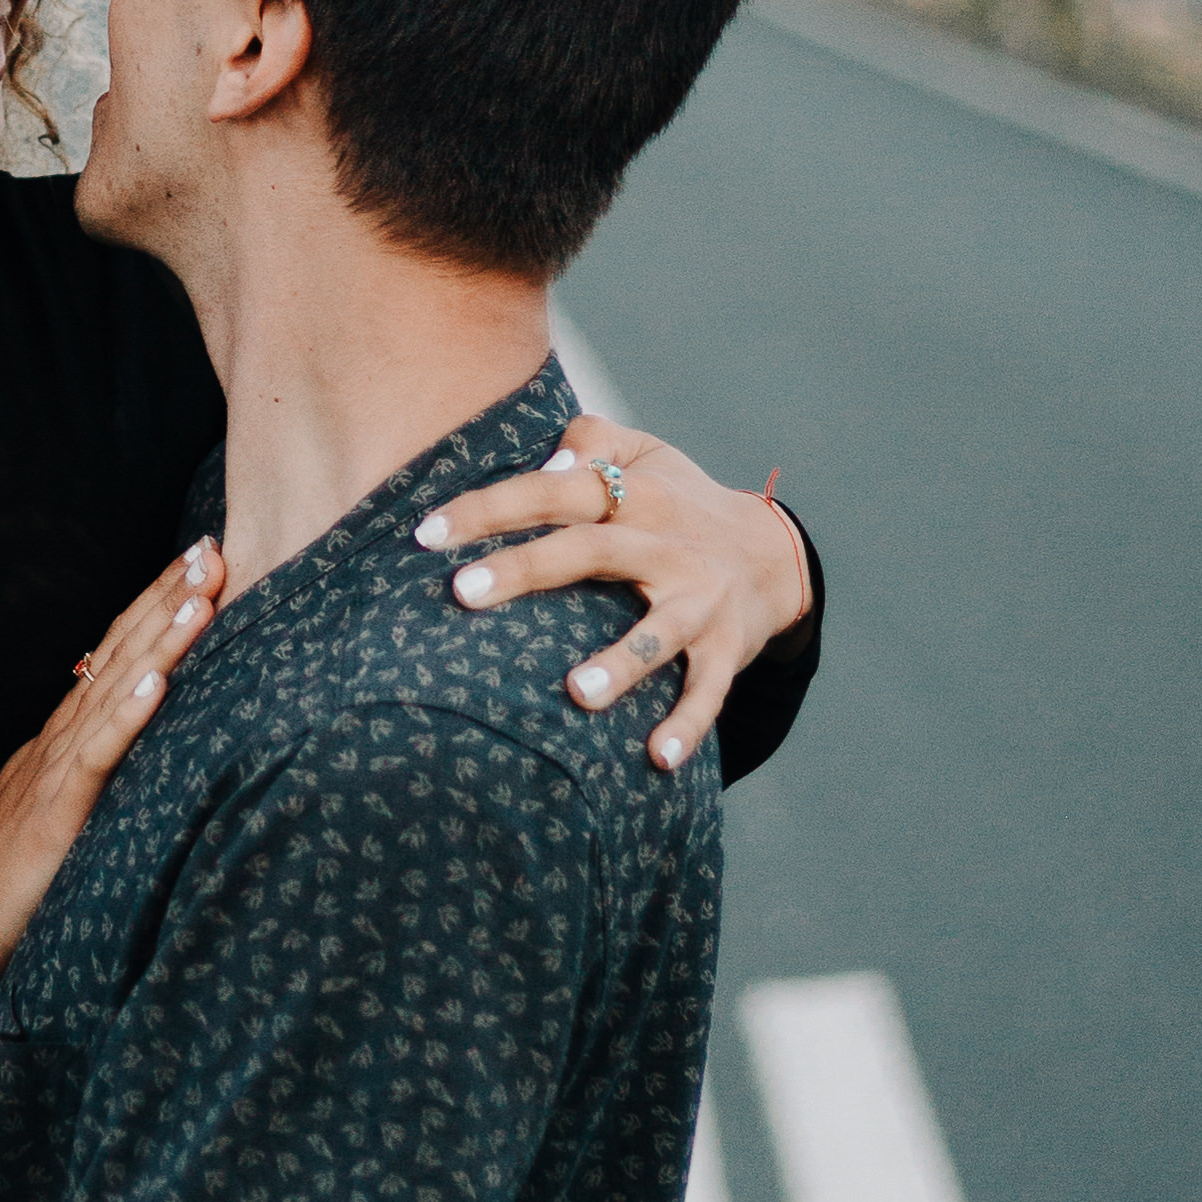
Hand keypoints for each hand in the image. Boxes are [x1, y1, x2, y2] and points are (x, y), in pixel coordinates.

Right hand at [0, 537, 224, 988]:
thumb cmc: (19, 864)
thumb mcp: (65, 794)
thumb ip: (96, 758)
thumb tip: (136, 723)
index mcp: (70, 731)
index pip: (121, 650)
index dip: (158, 602)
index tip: (199, 558)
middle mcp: (66, 735)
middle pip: (123, 651)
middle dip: (168, 597)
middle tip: (211, 548)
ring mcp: (60, 766)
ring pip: (117, 689)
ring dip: (160, 640)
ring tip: (199, 595)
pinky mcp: (59, 808)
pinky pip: (97, 755)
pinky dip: (128, 717)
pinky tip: (157, 684)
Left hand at [414, 418, 810, 771]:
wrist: (774, 554)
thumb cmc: (679, 503)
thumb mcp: (646, 453)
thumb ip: (591, 441)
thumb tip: (545, 459)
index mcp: (637, 494)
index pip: (553, 492)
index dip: (490, 507)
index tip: (427, 533)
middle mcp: (668, 544)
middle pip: (590, 552)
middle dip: (527, 570)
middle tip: (464, 594)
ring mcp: (700, 600)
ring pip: (659, 632)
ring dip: (622, 663)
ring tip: (577, 693)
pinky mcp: (728, 647)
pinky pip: (708, 691)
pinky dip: (687, 726)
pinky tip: (657, 760)